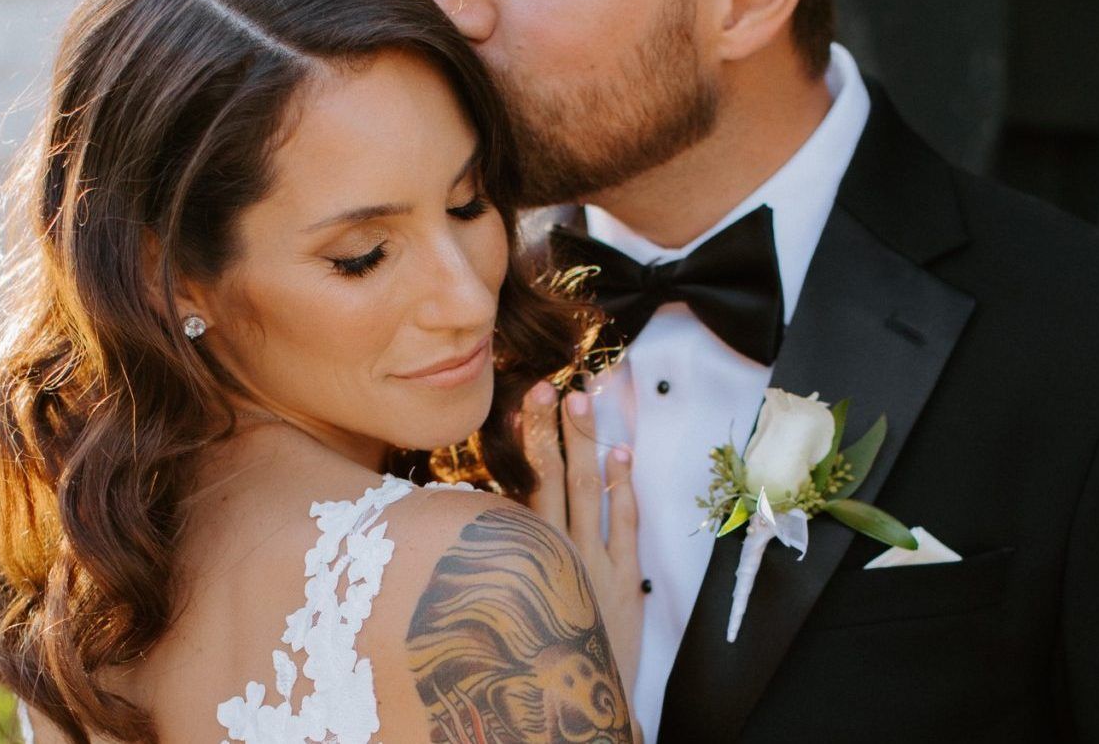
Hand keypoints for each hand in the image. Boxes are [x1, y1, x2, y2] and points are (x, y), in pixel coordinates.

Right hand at [520, 380, 641, 698]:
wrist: (575, 712)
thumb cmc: (533, 660)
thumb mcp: (504, 608)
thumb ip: (496, 563)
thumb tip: (476, 519)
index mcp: (521, 558)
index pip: (519, 488)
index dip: (524, 445)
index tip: (521, 404)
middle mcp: (552, 554)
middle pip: (548, 479)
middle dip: (548, 430)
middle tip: (546, 387)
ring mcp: (589, 564)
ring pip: (582, 493)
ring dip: (581, 444)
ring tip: (581, 400)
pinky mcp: (623, 582)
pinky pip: (623, 525)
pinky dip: (622, 488)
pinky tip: (621, 453)